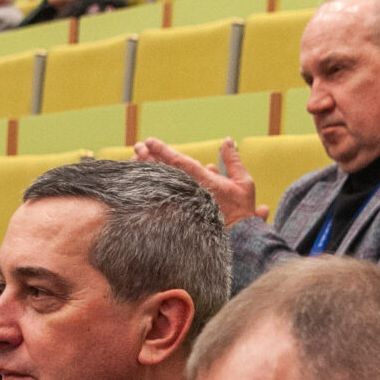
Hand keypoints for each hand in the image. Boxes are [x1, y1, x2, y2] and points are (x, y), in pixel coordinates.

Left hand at [132, 137, 262, 225]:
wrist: (239, 239)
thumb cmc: (242, 211)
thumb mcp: (244, 183)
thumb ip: (233, 161)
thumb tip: (227, 140)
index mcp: (205, 182)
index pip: (180, 163)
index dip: (164, 151)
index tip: (150, 141)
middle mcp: (191, 193)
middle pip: (165, 173)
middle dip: (150, 158)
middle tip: (137, 146)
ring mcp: (184, 205)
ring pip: (162, 185)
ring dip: (148, 171)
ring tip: (135, 159)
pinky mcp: (181, 215)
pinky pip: (163, 199)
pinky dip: (152, 188)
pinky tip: (142, 181)